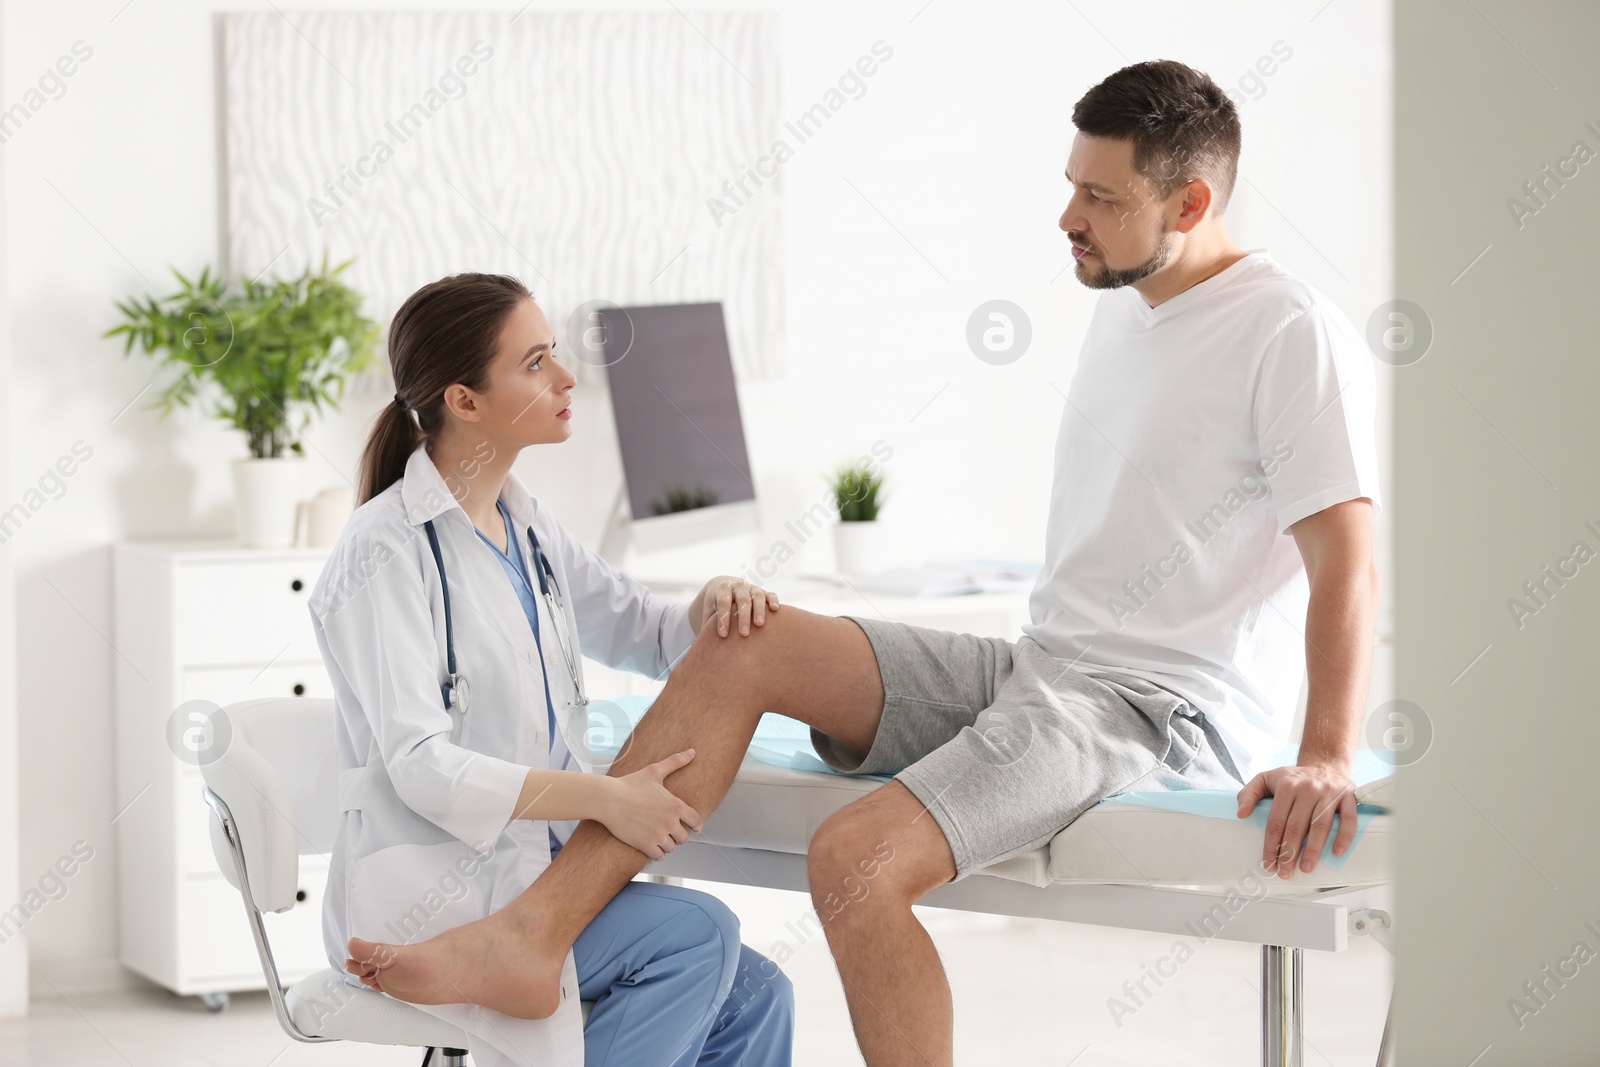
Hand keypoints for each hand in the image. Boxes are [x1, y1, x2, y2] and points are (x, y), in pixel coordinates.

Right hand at [597, 749, 704, 860]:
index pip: (696, 821)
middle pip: (684, 838)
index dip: (696, 825)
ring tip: (658, 837)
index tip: (694, 828)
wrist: (608, 799)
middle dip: (678, 835)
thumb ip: (675, 762)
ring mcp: (658, 835)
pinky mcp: (646, 845)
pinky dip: (657, 853)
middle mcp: (670, 822)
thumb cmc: (629, 784)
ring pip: (671, 848)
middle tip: (669, 831)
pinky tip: (651, 845)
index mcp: (675, 805)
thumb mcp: (654, 771)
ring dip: (666, 844)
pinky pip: (659, 856)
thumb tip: (692, 751)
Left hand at [697, 575, 780, 636]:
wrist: (724, 586)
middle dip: (743, 617)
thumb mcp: (708, 611)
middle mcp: (737, 586)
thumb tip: (700, 648)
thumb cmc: (714, 605)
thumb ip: (706, 625)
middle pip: (741, 599)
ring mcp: (751, 587)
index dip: (723, 619)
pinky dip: (773, 600)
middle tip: (744, 634)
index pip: (723, 603)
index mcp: (721, 589)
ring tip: (760, 625)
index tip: (723, 635)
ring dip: (759, 610)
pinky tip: (775, 610)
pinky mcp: (762, 591)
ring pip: (757, 596)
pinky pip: (769, 594)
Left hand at [1235, 760, 1356, 877]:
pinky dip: (1344, 837)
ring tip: (1306, 868)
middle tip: (1285, 871)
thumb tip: (1241, 813)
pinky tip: (1336, 853)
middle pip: (1297, 826)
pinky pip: (1349, 819)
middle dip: (1289, 852)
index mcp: (1287, 786)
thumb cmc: (1293, 778)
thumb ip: (1249, 793)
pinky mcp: (1348, 797)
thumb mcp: (1266, 778)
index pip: (1276, 821)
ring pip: (1320, 826)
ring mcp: (1330, 793)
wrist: (1324, 764)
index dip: (1271, 844)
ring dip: (1313, 850)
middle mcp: (1309, 789)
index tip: (1268, 863)